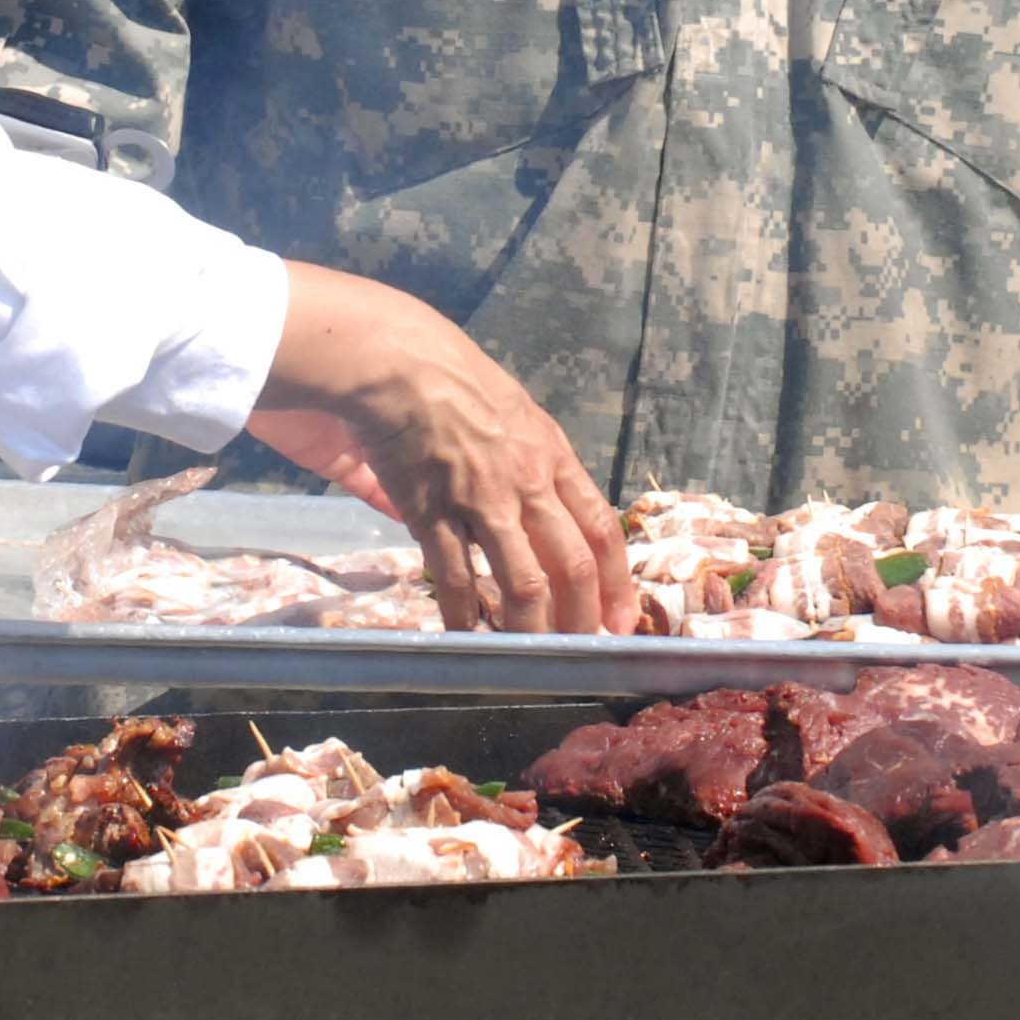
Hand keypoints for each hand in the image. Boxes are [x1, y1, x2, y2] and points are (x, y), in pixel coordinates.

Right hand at [250, 263, 636, 637]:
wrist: (398, 361)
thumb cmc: (452, 375)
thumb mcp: (511, 408)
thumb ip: (522, 456)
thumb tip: (516, 499)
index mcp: (552, 455)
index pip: (600, 527)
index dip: (617, 579)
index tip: (622, 617)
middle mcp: (528, 483)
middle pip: (573, 565)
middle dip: (584, 617)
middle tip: (585, 651)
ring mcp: (484, 502)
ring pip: (525, 583)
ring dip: (533, 630)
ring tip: (532, 658)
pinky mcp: (435, 515)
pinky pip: (456, 579)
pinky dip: (463, 617)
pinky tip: (465, 638)